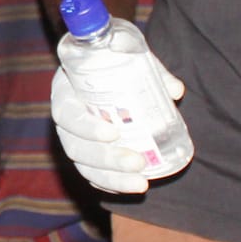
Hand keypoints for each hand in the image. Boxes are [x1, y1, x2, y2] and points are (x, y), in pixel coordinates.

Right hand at [50, 61, 185, 195]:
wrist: (103, 64)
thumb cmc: (112, 59)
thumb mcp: (127, 54)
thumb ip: (151, 68)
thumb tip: (175, 90)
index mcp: (66, 91)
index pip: (66, 113)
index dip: (86, 128)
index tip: (113, 133)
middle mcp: (65, 119)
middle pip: (75, 147)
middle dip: (107, 159)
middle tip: (138, 162)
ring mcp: (73, 139)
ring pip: (84, 166)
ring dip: (112, 177)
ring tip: (141, 183)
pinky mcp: (85, 153)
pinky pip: (91, 174)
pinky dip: (110, 183)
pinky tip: (132, 186)